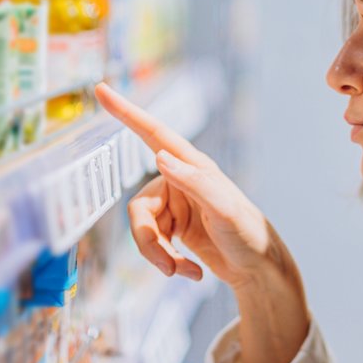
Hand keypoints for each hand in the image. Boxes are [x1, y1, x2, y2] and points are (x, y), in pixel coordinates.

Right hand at [94, 83, 277, 287]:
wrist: (259, 270)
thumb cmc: (249, 234)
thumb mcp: (224, 209)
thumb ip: (193, 182)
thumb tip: (159, 157)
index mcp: (193, 166)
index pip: (153, 134)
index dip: (126, 113)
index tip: (102, 90)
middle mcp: (180, 181)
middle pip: (139, 207)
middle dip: (147, 241)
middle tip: (166, 266)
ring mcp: (176, 206)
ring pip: (143, 229)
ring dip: (159, 255)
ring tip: (182, 271)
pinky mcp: (175, 229)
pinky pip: (154, 244)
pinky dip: (168, 262)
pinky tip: (191, 272)